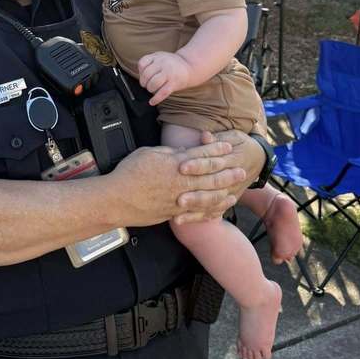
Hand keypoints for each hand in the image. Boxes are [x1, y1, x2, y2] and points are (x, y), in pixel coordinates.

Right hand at [109, 139, 245, 228]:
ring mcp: (179, 198)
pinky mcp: (174, 212)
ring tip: (236, 189)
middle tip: (242, 169)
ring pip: (208, 194)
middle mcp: (180, 180)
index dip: (216, 149)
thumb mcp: (149, 153)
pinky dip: (211, 209)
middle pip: (210, 174)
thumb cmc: (129, 174)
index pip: (201, 154)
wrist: (117, 199)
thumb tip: (182, 152)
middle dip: (228, 171)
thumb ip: (169, 153)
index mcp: (174, 162)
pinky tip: (220, 207)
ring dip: (224, 191)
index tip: (228, 146)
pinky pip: (198, 211)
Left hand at [138, 51, 192, 105]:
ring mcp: (169, 73)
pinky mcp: (174, 83)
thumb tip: (140, 76)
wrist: (189, 66)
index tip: (143, 76)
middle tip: (147, 85)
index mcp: (157, 56)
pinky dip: (156, 99)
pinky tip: (152, 102)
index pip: (142, 63)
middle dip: (144, 83)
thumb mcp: (160, 57)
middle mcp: (163, 63)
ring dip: (150, 89)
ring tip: (152, 89)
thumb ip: (150, 63)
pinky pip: (162, 93)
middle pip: (146, 75)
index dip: (140, 72)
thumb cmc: (171, 64)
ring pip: (153, 84)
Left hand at [173, 130, 264, 224]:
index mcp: (233, 160)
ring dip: (195, 210)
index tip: (181, 167)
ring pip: (212, 203)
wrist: (258, 158)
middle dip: (195, 194)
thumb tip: (204, 136)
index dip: (198, 165)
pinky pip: (213, 211)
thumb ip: (217, 138)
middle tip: (178, 198)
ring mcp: (231, 193)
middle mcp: (232, 180)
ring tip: (177, 216)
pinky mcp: (228, 201)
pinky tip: (182, 220)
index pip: (213, 163)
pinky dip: (199, 217)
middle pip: (212, 187)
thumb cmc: (241, 144)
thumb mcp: (233, 137)